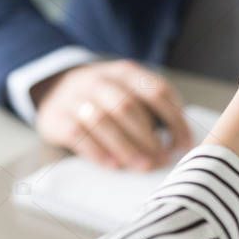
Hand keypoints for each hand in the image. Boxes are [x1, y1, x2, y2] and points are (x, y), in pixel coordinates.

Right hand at [32, 59, 192, 170]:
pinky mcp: (56, 118)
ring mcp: (76, 98)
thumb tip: (182, 140)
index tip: (185, 144)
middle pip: (129, 107)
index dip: (175, 120)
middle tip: (163, 159)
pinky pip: (78, 135)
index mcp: (126, 72)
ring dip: (127, 147)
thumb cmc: (105, 98)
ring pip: (103, 120)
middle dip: (150, 137)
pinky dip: (98, 152)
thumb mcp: (128, 90)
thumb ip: (152, 107)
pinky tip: (114, 165)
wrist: (53, 89)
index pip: (157, 91)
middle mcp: (100, 81)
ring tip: (144, 166)